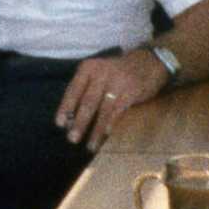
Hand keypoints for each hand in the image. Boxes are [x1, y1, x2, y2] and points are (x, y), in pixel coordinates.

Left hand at [55, 50, 171, 151]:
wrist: (148, 62)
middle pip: (87, 102)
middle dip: (79, 122)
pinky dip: (111, 123)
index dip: (65, 108)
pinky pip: (118, 110)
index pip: (73, 90)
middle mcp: (100, 73)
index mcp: (88, 68)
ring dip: (95, 130)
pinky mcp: (131, 91)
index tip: (60, 124)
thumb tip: (72, 118)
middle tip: (72, 139)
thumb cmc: (117, 72)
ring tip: (90, 146)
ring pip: (102, 109)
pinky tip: (106, 135)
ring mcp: (117, 82)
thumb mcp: (98, 74)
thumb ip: (86, 91)